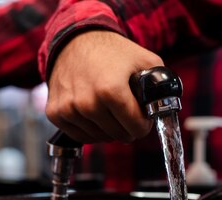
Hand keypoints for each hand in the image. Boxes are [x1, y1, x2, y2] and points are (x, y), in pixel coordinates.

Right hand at [46, 30, 163, 143]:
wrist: (75, 40)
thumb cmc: (111, 52)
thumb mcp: (145, 61)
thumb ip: (160, 85)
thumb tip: (166, 108)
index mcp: (111, 90)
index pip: (136, 129)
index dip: (144, 125)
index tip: (142, 117)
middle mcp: (87, 103)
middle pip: (119, 136)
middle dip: (127, 127)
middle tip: (127, 113)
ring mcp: (69, 109)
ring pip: (99, 138)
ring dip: (108, 130)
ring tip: (109, 110)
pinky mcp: (56, 113)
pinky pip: (79, 136)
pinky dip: (90, 130)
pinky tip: (93, 114)